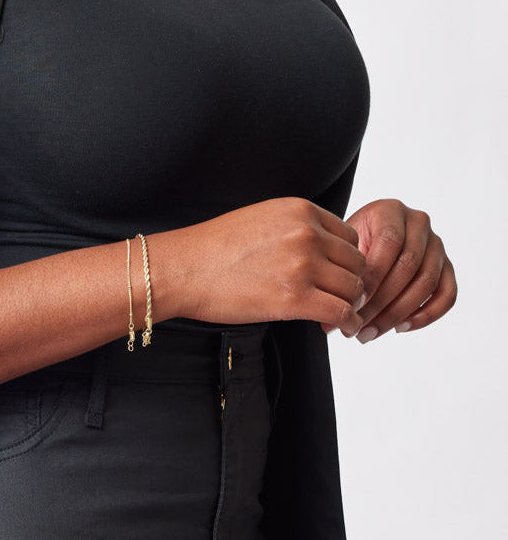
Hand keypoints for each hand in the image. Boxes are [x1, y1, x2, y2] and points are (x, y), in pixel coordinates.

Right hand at [169, 197, 367, 331]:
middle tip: (341, 300)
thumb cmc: (211, 251)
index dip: (347, 260)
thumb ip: (293, 229)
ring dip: (351, 304)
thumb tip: (313, 250)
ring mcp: (303, 265)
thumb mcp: (260, 220)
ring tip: (341, 316)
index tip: (337, 277)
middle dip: (352, 283)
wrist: (183, 270)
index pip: (349, 235)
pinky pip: (340, 311)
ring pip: (352, 287)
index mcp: (301, 211)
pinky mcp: (294, 298)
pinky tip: (345, 328)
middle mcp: (308, 234)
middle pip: (356, 261)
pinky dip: (349, 322)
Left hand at [320, 198, 456, 339]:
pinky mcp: (446, 267)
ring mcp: (436, 244)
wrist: (358, 248)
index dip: (371, 278)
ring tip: (368, 334)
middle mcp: (418, 223)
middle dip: (380, 303)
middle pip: (408, 265)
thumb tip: (330, 324)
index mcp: (390, 211)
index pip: (389, 243)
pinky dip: (426, 315)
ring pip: (426, 282)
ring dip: (396, 314)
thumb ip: (336, 281)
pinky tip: (399, 328)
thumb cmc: (345, 252)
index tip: (350, 306)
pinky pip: (447, 294)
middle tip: (356, 328)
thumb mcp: (337, 257)